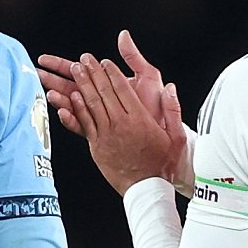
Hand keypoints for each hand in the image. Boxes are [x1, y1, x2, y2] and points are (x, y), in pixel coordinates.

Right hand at [39, 30, 167, 137]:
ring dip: (60, 99)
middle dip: (51, 80)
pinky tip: (64, 112)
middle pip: (69, 87)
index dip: (61, 65)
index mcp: (106, 85)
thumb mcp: (148, 77)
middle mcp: (99, 101)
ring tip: (51, 93)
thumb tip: (123, 36)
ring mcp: (98, 117)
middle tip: (36, 74)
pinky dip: (71, 119)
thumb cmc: (156, 107)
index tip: (45, 60)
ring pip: (73, 105)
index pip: (79, 71)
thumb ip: (133, 57)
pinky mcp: (100, 134)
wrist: (164, 135)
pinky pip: (81, 126)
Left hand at [71, 54, 185, 194]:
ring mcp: (106, 135)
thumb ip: (172, 110)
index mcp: (139, 120)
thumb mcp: (176, 136)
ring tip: (76, 70)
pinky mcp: (96, 146)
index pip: (123, 90)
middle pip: (104, 93)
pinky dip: (77, 108)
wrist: (145, 188)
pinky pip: (85, 123)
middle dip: (94, 73)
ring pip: (92, 105)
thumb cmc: (162, 164)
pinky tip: (72, 96)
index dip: (112, 73)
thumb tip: (170, 88)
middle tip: (85, 59)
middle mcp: (121, 124)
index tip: (105, 62)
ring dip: (83, 85)